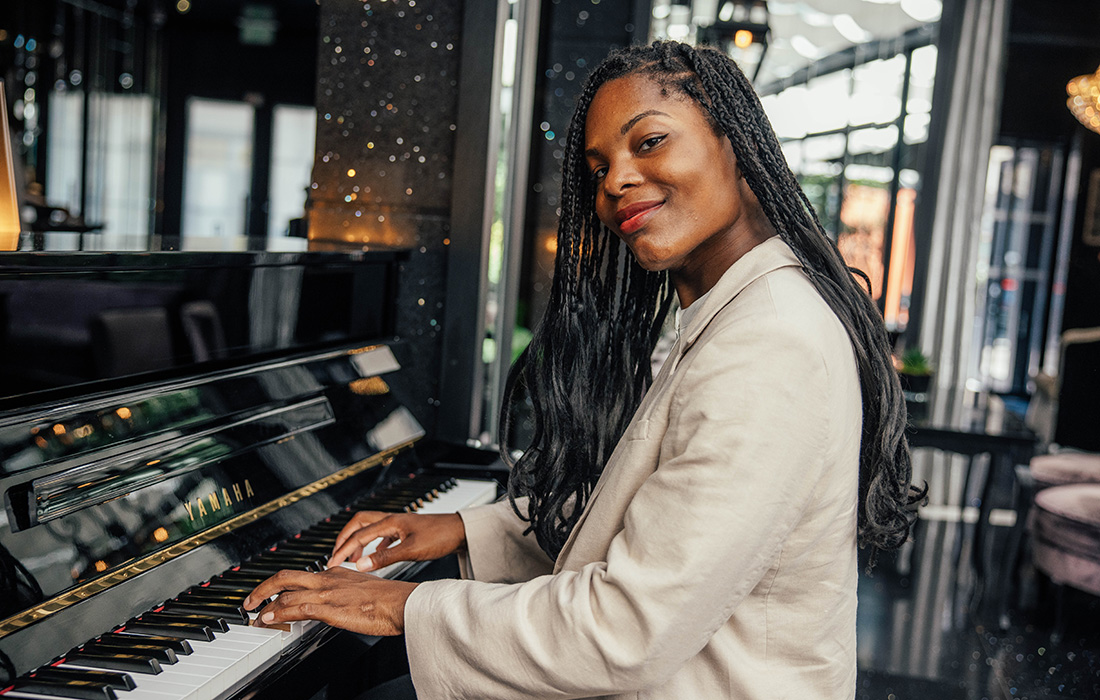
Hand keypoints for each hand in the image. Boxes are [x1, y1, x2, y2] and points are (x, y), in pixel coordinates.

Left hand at [243, 567, 416, 635]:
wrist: (403, 602)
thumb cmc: (390, 600)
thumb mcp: (363, 591)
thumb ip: (346, 594)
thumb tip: (337, 604)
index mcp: (336, 573)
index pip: (301, 576)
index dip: (281, 586)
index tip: (271, 596)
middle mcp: (328, 579)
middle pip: (285, 577)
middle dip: (262, 588)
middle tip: (249, 601)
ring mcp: (328, 592)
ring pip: (286, 592)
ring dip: (265, 604)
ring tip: (254, 616)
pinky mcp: (330, 607)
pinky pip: (297, 608)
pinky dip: (279, 613)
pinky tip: (270, 619)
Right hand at [327, 511, 465, 571]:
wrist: (460, 531)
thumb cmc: (441, 536)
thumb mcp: (411, 551)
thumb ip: (385, 559)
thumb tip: (360, 565)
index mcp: (391, 522)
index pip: (358, 535)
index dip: (342, 549)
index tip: (331, 563)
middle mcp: (392, 520)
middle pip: (358, 523)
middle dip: (344, 538)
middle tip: (335, 554)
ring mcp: (399, 524)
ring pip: (370, 527)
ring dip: (357, 540)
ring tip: (351, 556)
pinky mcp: (405, 530)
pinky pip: (382, 534)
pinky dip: (373, 544)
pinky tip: (375, 555)